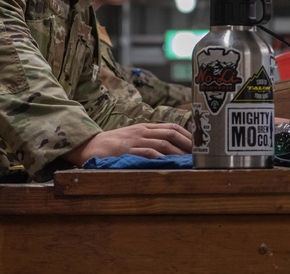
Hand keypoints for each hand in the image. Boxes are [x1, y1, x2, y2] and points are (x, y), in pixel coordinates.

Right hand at [65, 123, 192, 165]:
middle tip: (198, 153)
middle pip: (170, 133)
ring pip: (162, 143)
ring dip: (177, 152)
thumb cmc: (113, 144)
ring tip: (188, 160)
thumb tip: (169, 148)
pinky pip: (148, 152)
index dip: (186, 134)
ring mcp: (135, 140)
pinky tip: (170, 163)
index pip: (171, 126)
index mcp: (145, 127)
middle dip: (187, 142)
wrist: (90, 146)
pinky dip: (161, 157)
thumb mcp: (133, 137)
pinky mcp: (128, 151)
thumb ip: (148, 139)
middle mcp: (142, 131)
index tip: (197, 143)